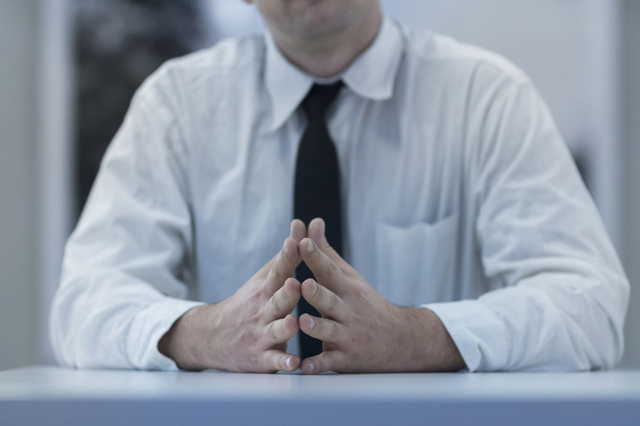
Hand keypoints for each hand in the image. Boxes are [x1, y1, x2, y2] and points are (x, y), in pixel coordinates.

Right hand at [158, 220, 306, 372]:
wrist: (213, 337)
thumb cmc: (250, 302)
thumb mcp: (265, 277)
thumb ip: (287, 254)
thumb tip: (302, 223)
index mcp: (266, 290)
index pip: (277, 270)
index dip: (286, 257)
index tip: (294, 242)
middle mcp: (263, 311)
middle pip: (278, 301)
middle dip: (287, 293)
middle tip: (296, 283)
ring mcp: (261, 335)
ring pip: (276, 331)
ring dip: (285, 327)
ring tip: (294, 323)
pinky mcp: (262, 358)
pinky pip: (274, 361)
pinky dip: (283, 363)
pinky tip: (294, 364)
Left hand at [297, 218, 465, 373]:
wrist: (401, 341)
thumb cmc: (365, 304)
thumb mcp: (350, 277)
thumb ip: (326, 253)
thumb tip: (312, 222)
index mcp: (347, 290)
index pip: (330, 270)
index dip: (316, 257)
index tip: (302, 242)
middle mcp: (348, 311)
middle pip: (331, 300)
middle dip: (318, 292)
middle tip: (304, 284)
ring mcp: (348, 336)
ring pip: (330, 331)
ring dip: (316, 327)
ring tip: (302, 322)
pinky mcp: (346, 359)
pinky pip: (330, 362)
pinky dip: (318, 365)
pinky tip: (305, 367)